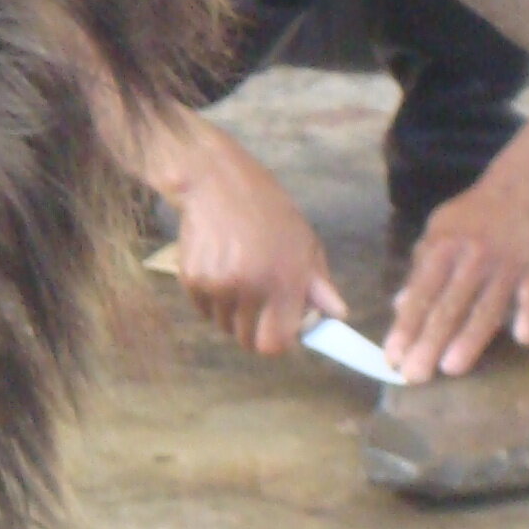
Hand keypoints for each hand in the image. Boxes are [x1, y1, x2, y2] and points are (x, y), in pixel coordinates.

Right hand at [171, 120, 344, 356]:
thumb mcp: (305, 243)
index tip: (281, 331)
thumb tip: (337, 316)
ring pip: (223, 324)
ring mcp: (215, 284)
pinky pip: (203, 309)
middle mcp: (247, 287)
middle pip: (246, 340)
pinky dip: (213, 301)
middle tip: (260, 309)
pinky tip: (221, 272)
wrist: (217, 184)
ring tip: (239, 282)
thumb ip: (318, 285)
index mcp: (283, 281)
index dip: (278, 343)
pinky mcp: (190, 279)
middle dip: (255, 330)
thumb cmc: (269, 212)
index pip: (275, 343)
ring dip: (233, 314)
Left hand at [386, 177, 528, 381]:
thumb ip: (420, 271)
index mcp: (441, 249)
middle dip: (428, 343)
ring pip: (486, 308)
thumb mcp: (437, 235)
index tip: (392, 357)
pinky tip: (522, 338)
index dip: (405, 327)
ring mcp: (506, 264)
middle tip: (414, 375)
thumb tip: (399, 307)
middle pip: (448, 307)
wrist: (521, 192)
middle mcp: (471, 258)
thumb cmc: (471, 220)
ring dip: (469, 339)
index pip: (419, 295)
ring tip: (451, 368)